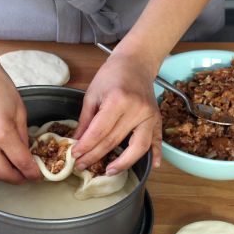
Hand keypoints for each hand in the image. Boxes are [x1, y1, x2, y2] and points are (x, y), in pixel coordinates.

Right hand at [0, 47, 40, 183]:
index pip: (20, 163)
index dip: (32, 173)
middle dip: (17, 179)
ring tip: (17, 165)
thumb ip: (23, 136)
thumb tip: (27, 154)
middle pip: (1, 174)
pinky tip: (3, 153)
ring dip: (5, 170)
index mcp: (1, 134)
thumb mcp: (20, 111)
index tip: (39, 175)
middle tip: (28, 177)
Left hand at [72, 46, 162, 173]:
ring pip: (138, 147)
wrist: (136, 63)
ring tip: (109, 171)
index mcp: (118, 100)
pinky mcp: (158, 119)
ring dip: (123, 163)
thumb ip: (86, 119)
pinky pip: (157, 140)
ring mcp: (150, 116)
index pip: (99, 131)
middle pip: (114, 141)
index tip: (75, 155)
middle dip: (96, 156)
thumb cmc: (111, 75)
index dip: (86, 146)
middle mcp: (136, 110)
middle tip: (82, 166)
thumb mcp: (92, 94)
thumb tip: (77, 142)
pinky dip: (156, 154)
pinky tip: (153, 166)